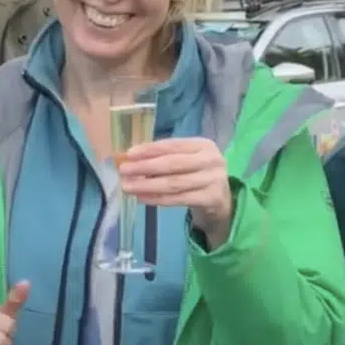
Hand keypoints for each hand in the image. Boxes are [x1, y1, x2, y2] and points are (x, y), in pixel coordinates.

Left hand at [118, 137, 234, 247]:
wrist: (221, 199)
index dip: (149, 149)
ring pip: (174, 183)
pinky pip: (179, 199)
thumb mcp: (185, 160)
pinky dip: (158, 199)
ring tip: (128, 186)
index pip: (172, 145)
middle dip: (145, 167)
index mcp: (203, 145)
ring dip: (147, 185)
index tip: (128, 154)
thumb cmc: (196, 174)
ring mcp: (214, 180)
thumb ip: (162, 157)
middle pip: (172, 164)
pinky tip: (141, 198)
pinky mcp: (212, 198)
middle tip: (123, 171)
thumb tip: (129, 159)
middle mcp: (211, 160)